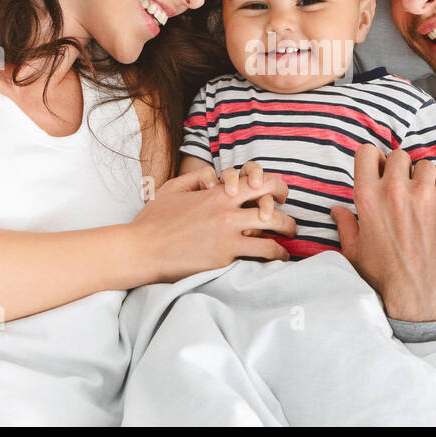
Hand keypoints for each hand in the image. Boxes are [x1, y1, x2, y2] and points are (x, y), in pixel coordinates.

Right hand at [134, 164, 292, 283]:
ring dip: (286, 237)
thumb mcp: (172, 189)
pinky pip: (260, 254)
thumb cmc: (154, 220)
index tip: (280, 195)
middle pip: (272, 206)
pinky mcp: (226, 256)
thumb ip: (195, 178)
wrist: (143, 249)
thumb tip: (214, 177)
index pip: (258, 182)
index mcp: (217, 193)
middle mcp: (227, 211)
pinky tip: (277, 260)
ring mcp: (228, 234)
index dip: (275, 186)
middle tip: (292, 225)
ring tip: (288, 246)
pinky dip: (273, 256)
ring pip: (273, 232)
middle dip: (287, 214)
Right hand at [331, 144, 435, 322]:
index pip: (367, 153)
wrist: (421, 293)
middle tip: (405, 188)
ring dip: (424, 178)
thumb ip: (345, 225)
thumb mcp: (356, 251)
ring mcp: (423, 193)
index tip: (380, 171)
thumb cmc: (386, 275)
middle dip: (400, 169)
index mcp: (367, 196)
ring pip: (425, 166)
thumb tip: (336, 210)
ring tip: (425, 198)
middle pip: (398, 156)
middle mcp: (394, 189)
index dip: (374, 160)